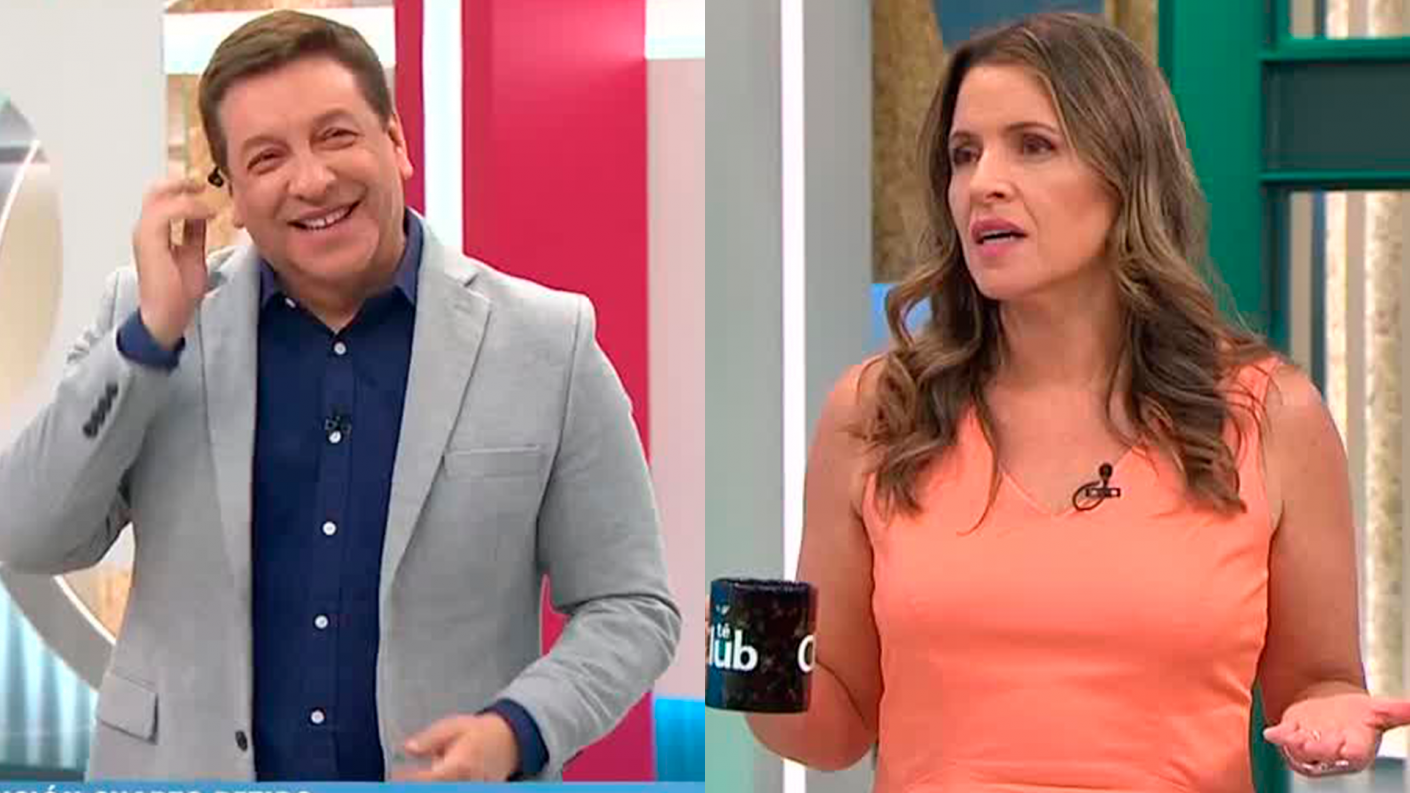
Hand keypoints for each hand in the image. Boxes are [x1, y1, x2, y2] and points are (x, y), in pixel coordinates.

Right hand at [132, 178, 214, 349]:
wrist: (167, 316)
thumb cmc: (178, 291)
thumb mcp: (193, 254)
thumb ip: (194, 233)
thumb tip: (204, 213)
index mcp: (154, 232)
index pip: (163, 200)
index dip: (182, 189)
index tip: (204, 187)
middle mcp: (145, 229)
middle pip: (155, 191)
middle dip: (179, 183)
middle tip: (202, 183)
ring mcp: (144, 234)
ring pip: (159, 197)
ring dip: (185, 193)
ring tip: (207, 199)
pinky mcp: (149, 242)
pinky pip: (164, 214)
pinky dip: (187, 209)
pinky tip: (207, 214)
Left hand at [393, 713, 519, 781]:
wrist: (510, 739)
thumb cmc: (479, 732)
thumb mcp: (452, 727)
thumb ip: (429, 739)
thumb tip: (408, 748)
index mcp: (459, 764)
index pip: (428, 780)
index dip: (408, 780)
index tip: (395, 775)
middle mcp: (468, 782)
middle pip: (436, 788)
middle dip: (418, 784)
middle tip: (401, 779)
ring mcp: (475, 788)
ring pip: (447, 788)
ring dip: (429, 783)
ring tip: (422, 775)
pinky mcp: (480, 790)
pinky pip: (459, 788)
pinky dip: (445, 783)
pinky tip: (443, 776)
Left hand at [1263, 693, 1409, 775]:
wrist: (1329, 705)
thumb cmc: (1357, 714)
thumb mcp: (1378, 711)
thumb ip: (1399, 711)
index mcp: (1357, 747)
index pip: (1356, 754)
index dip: (1351, 752)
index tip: (1348, 750)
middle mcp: (1332, 750)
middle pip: (1327, 752)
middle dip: (1321, 748)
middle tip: (1314, 743)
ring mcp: (1309, 744)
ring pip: (1303, 750)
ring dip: (1298, 745)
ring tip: (1295, 739)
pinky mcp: (1290, 735)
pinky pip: (1282, 739)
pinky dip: (1277, 736)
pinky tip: (1271, 733)